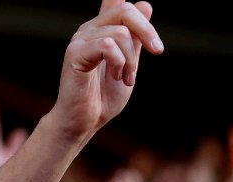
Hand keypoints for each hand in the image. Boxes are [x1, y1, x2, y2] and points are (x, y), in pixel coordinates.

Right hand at [44, 0, 161, 139]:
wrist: (85, 120)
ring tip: (127, 77)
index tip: (144, 16)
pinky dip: (119, 63)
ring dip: (132, 59)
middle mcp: (89, 29)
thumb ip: (136, 37)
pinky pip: (108, 45)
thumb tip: (145, 4)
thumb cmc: (104, 95)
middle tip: (157, 50)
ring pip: (120, 32)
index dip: (133, 6)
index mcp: (102, 29)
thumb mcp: (130, 62)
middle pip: (124, 8)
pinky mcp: (75, 52)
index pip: (115, 0)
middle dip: (146, 30)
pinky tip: (116, 76)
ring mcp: (80, 40)